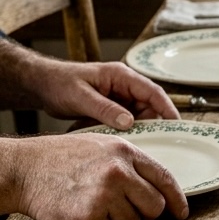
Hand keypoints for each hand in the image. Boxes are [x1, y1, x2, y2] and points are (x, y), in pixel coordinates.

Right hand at [8, 133, 188, 219]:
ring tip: (97, 203)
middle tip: (128, 208)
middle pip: (154, 206)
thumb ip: (131, 163)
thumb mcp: (101, 146)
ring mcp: (105, 194)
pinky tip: (84, 211)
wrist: (23, 169)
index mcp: (125, 152)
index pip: (165, 178)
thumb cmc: (59, 158)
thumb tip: (158, 186)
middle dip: (146, 213)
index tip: (181, 211)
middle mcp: (119, 172)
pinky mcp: (89, 216)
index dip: (177, 199)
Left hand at [31, 60, 178, 129]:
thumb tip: (129, 122)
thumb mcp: (81, 96)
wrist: (41, 85)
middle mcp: (124, 86)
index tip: (176, 125)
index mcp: (121, 76)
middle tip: (150, 142)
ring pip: (139, 117)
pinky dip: (123, 132)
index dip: (167, 108)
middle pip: (149, 107)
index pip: (153, 92)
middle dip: (151, 124)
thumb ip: (105, 109)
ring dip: (135, 130)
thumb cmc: (58, 82)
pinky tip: (116, 140)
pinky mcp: (113, 109)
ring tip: (129, 143)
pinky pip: (126, 122)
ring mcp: (120, 98)